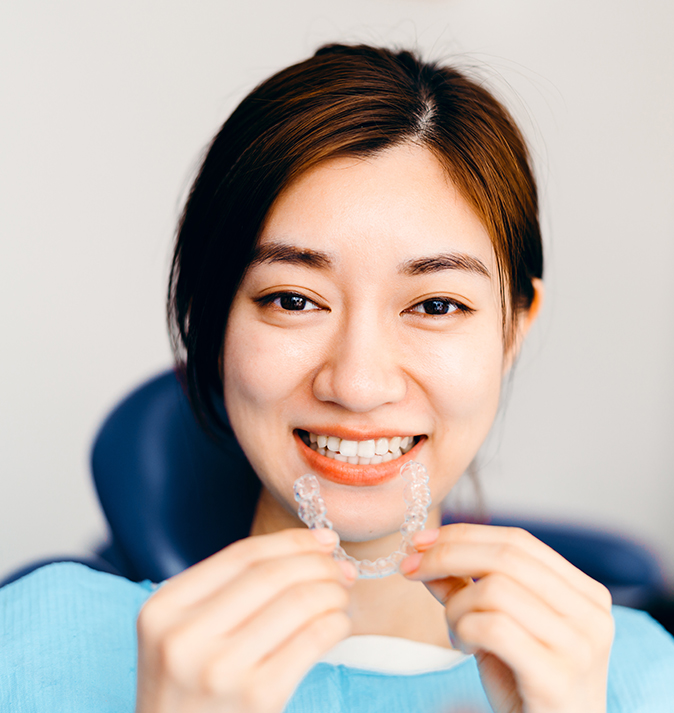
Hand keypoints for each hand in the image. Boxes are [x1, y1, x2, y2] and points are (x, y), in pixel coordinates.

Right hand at [135, 528, 355, 712]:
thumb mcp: (181, 635)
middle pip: (272, 575)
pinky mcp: (257, 698)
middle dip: (318, 563)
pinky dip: (336, 623)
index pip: (241, 555)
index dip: (290, 541)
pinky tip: (338, 624)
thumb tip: (311, 547)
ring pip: (297, 602)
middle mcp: (185, 637)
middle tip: (341, 567)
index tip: (323, 538)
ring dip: (332, 591)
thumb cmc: (190, 693)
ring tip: (341, 595)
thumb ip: (227, 592)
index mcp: (163, 609)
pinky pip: (312, 640)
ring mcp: (220, 670)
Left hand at [400, 524, 613, 712]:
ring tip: (456, 631)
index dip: (464, 534)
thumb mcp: (497, 627)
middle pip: (506, 556)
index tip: (420, 541)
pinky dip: (465, 629)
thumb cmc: (526, 687)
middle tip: (410, 569)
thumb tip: (424, 552)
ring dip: (457, 605)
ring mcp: (579, 646)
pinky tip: (467, 648)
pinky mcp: (558, 677)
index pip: (517, 540)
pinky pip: (493, 627)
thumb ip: (467, 588)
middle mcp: (591, 614)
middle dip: (447, 555)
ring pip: (495, 589)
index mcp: (584, 594)